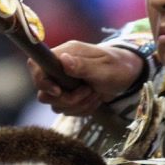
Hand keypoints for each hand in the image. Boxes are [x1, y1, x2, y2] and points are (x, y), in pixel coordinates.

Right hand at [28, 41, 145, 115]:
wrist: (127, 75)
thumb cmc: (118, 66)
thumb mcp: (104, 67)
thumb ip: (83, 66)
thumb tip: (63, 61)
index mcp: (65, 54)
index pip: (36, 65)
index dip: (42, 81)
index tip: (59, 91)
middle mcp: (60, 68)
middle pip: (44, 92)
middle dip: (67, 99)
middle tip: (87, 91)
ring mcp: (63, 83)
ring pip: (56, 105)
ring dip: (77, 105)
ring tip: (95, 94)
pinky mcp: (69, 95)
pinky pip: (66, 110)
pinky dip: (82, 109)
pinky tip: (95, 99)